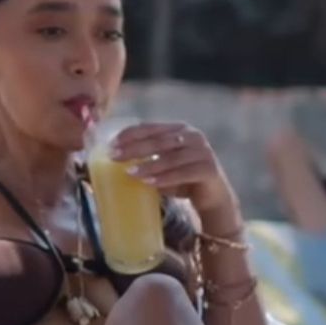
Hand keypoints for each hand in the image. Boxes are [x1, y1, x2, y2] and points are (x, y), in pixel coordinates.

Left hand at [110, 122, 235, 215]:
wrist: (214, 197)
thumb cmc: (184, 180)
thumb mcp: (163, 165)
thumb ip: (147, 158)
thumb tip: (114, 159)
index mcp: (180, 130)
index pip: (151, 127)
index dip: (130, 134)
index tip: (111, 145)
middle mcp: (193, 136)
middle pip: (159, 141)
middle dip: (134, 148)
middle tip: (114, 157)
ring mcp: (203, 152)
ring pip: (171, 157)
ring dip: (148, 165)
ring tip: (130, 173)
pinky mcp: (209, 169)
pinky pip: (183, 173)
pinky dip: (165, 178)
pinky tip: (150, 183)